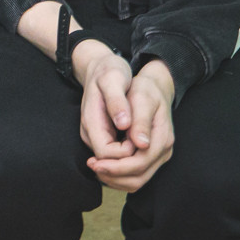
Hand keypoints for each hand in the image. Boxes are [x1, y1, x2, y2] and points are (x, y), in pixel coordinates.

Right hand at [75, 42, 136, 164]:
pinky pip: (119, 163)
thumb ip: (117, 102)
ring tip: (147, 149)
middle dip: (132, 166)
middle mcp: (91, 135)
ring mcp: (97, 139)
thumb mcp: (114, 78)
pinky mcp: (106, 140)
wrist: (102, 68)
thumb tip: (124, 124)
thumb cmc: (110, 71)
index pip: (107, 155)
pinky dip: (133, 162)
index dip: (127, 153)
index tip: (139, 138)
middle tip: (148, 148)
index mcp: (92, 122)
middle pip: (109, 169)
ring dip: (134, 168)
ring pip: (114, 171)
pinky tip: (143, 147)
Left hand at [89, 61, 174, 191]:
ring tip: (95, 167)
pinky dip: (119, 176)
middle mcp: (163, 150)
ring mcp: (158, 156)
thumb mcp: (141, 97)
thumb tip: (140, 144)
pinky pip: (135, 175)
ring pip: (137, 181)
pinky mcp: (151, 156)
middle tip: (91, 166)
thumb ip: (140, 120)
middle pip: (138, 178)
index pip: (139, 163)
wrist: (155, 87)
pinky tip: (103, 165)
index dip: (116, 167)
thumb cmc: (145, 89)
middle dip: (113, 176)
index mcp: (162, 137)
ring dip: (115, 179)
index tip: (95, 162)